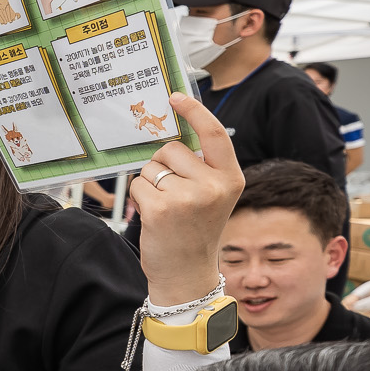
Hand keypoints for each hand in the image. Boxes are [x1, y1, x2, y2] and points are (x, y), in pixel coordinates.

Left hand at [128, 92, 242, 305]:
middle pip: (171, 149)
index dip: (194, 111)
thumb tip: (170, 137)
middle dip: (163, 167)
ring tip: (165, 209)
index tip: (176, 96)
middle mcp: (213, 185)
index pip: (213, 134)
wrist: (186, 274)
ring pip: (152, 167)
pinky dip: (140, 198)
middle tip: (173, 196)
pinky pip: (139, 185)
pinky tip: (154, 217)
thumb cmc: (194, 232)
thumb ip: (200, 167)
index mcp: (231, 178)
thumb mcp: (212, 196)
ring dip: (150, 183)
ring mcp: (188, 197)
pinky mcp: (161, 209)